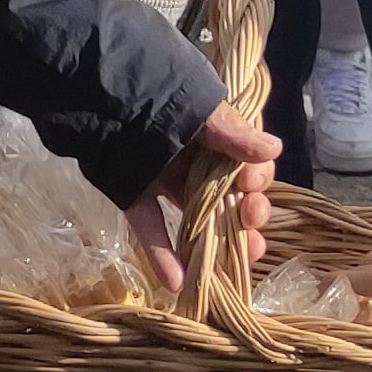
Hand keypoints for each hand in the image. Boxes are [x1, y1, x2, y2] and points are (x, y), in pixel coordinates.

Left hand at [120, 102, 281, 288]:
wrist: (98, 90)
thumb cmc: (159, 93)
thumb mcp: (201, 109)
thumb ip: (233, 131)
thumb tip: (273, 149)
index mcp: (213, 138)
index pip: (247, 167)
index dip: (257, 180)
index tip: (251, 186)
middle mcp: (192, 162)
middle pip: (228, 197)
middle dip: (248, 215)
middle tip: (252, 221)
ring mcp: (163, 181)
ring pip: (197, 218)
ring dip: (219, 243)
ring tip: (241, 261)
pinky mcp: (134, 196)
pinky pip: (150, 229)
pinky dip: (162, 256)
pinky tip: (175, 281)